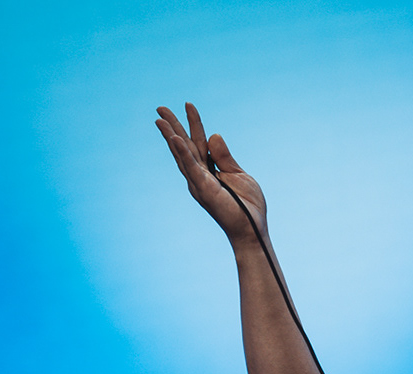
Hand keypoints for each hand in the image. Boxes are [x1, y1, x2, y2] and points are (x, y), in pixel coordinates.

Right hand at [156, 102, 267, 245]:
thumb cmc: (246, 206)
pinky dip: (183, 153)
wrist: (252, 229)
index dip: (194, 123)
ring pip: (182, 154)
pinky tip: (175, 138)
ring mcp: (200, 183)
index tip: (188, 104)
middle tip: (160, 108)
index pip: (198, 142)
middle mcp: (199, 176)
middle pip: (184, 146)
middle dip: (173, 126)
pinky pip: (192, 167)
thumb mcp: (237, 174)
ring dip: (170, 136)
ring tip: (160, 119)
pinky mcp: (204, 189)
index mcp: (208, 171)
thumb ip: (224, 156)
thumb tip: (213, 135)